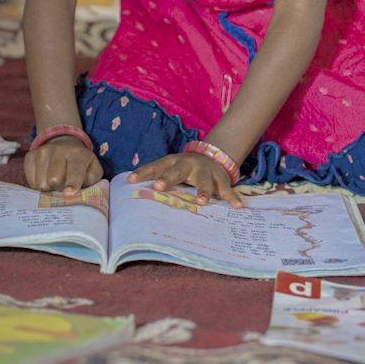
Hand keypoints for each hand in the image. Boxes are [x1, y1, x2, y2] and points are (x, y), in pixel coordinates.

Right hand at [23, 137, 102, 194]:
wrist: (64, 145)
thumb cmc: (81, 164)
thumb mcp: (92, 170)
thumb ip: (91, 181)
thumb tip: (79, 192)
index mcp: (78, 154)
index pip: (75, 170)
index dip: (72, 183)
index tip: (69, 193)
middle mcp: (59, 149)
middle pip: (53, 179)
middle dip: (57, 189)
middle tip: (62, 188)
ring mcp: (42, 151)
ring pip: (40, 183)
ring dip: (48, 188)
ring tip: (54, 182)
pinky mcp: (30, 155)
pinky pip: (30, 180)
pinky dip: (37, 184)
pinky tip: (45, 177)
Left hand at [129, 151, 243, 207]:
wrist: (211, 156)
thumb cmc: (183, 168)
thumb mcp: (170, 168)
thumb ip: (155, 176)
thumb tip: (126, 187)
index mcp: (173, 162)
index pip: (156, 166)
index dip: (144, 172)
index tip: (131, 180)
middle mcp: (188, 164)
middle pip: (177, 170)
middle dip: (168, 178)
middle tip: (159, 186)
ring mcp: (206, 171)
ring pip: (204, 181)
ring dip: (204, 191)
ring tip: (201, 202)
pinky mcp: (220, 178)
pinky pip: (227, 189)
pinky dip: (232, 198)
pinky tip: (238, 207)